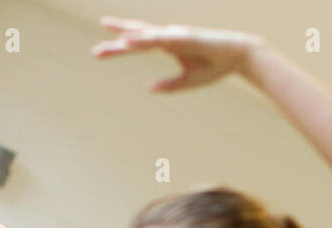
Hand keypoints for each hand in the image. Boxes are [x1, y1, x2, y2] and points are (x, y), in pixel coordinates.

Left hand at [92, 17, 262, 91]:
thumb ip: (168, 85)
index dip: (119, 47)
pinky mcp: (183, 38)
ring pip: (144, 36)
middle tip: (95, 52)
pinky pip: (159, 38)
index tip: (101, 51)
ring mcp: (174, 35)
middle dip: (115, 43)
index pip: (138, 45)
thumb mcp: (187, 81)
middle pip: (136, 37)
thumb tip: (149, 88)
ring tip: (108, 40)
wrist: (236, 57)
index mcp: (167, 45)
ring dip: (126, 38)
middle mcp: (167, 37)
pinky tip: (130, 40)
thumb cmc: (213, 68)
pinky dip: (144, 39)